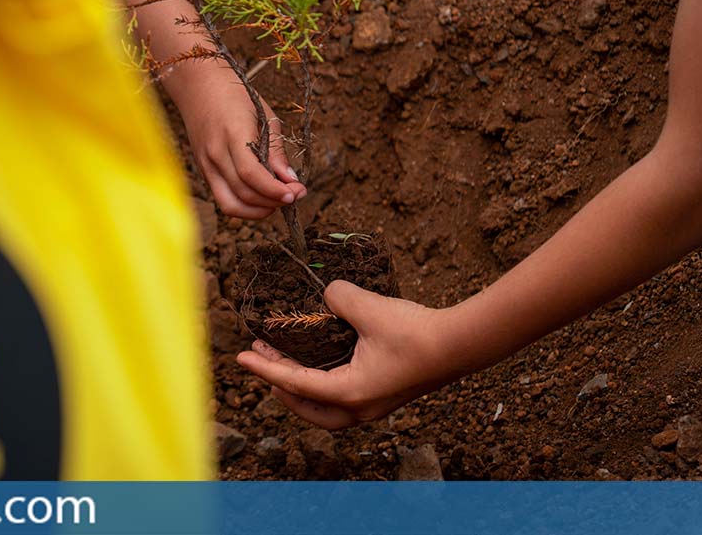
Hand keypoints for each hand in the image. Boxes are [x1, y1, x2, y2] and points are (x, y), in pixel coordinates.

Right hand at [179, 72, 306, 218]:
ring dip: (258, 211)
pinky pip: (224, 198)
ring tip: (278, 201)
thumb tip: (291, 180)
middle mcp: (214, 154)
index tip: (297, 193)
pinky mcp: (203, 172)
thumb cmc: (236, 97)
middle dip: (273, 202)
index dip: (274, 190)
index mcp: (232, 134)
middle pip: (243, 193)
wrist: (198, 87)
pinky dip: (245, 205)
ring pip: (230, 205)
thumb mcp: (265, 116)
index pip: (251, 174)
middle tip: (295, 196)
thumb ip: (276, 150)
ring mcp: (205, 165)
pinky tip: (262, 198)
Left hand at [236, 281, 459, 429]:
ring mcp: (373, 405)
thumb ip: (338, 297)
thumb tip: (327, 294)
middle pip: (305, 407)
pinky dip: (323, 384)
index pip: (293, 383)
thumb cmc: (417, 332)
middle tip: (264, 358)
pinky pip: (343, 397)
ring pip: (325, 408)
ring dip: (302, 387)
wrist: (462, 344)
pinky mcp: (384, 395)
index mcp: (348, 394)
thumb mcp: (368, 308)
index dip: (263, 368)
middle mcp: (358, 407)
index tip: (240, 356)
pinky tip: (321, 359)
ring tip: (287, 358)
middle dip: (280, 386)